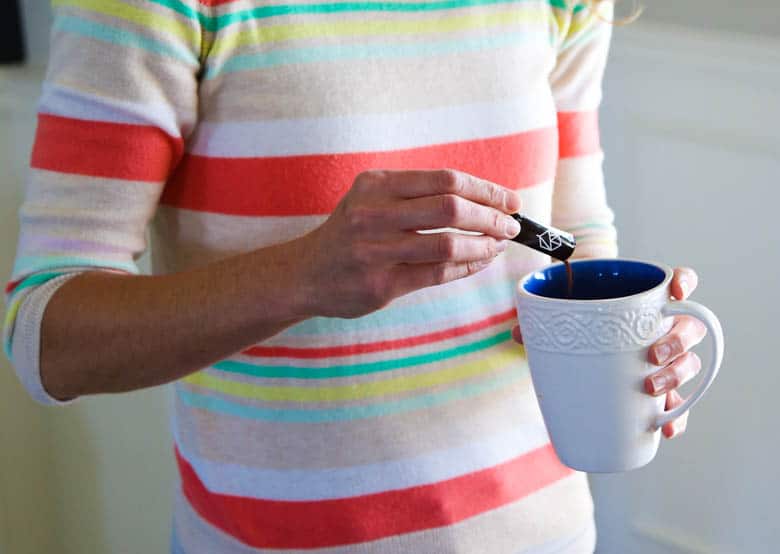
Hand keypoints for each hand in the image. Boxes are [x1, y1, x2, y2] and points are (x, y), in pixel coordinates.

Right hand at [301, 169, 521, 318]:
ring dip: (484, 245)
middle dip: (491, 216)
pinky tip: (480, 261)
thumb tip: (481, 199)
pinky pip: (438, 273)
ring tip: (499, 244)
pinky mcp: (381, 284)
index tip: (509, 199)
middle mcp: (373, 214)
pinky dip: (467, 266)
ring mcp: (375, 251)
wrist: (305, 274)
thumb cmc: (349, 233)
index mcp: (376, 185)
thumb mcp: (371, 199)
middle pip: (450, 208)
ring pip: (448, 243)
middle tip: (512, 225)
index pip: (444, 179)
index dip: (485, 189)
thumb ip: (415, 195)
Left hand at [510, 267, 705, 438]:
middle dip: (677, 342)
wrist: (580, 337)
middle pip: (690, 327)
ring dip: (677, 376)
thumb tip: (518, 332)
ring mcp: (667, 357)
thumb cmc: (579, 315)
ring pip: (688, 363)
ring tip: (651, 388)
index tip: (676, 291)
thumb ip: (543, 318)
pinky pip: (679, 404)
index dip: (684, 283)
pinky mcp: (662, 388)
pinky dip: (677, 417)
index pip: (681, 282)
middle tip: (653, 355)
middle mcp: (665, 326)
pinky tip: (666, 427)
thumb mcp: (564, 310)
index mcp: (647, 299)